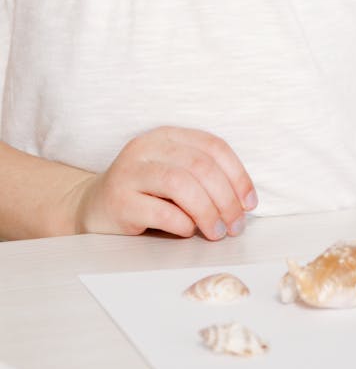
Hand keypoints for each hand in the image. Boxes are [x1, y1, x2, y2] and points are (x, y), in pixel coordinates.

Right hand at [72, 127, 256, 240]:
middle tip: (235, 226)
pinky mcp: (118, 201)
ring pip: (181, 184)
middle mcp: (146, 148)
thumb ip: (204, 179)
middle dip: (226, 199)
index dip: (238, 175)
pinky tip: (187, 232)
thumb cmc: (145, 195)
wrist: (93, 209)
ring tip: (216, 233)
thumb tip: (243, 203)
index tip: (249, 203)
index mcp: (167, 136)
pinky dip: (183, 224)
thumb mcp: (175, 175)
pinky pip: (161, 212)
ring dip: (207, 212)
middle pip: (200, 165)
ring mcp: (129, 172)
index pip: (213, 146)